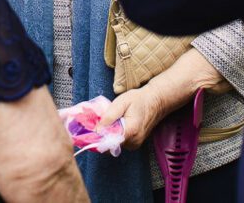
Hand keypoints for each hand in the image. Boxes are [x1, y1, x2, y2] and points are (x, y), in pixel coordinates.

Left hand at [99, 49, 230, 148]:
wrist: (156, 101)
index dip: (97, 136)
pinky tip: (114, 124)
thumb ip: (109, 116)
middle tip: (96, 122)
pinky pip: (119, 142)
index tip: (87, 130)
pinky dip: (114, 135)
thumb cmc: (139, 99)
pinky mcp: (135, 143)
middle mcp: (133, 142)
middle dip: (101, 134)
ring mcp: (135, 144)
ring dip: (108, 134)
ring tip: (107, 121)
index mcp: (130, 131)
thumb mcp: (122, 102)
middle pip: (110, 143)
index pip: (109, 141)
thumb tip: (97, 129)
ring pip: (114, 143)